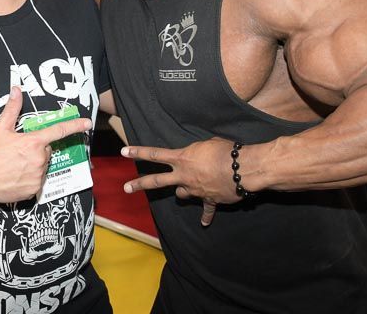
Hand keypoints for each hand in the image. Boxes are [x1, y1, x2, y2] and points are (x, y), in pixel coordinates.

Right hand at [0, 87, 91, 203]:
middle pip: (46, 150)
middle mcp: (39, 159)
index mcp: (33, 142)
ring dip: (33, 164)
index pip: (58, 131)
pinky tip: (16, 176)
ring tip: (15, 165)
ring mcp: (38, 176)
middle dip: (36, 149)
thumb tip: (16, 90)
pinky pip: (38, 180)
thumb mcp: (0, 129)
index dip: (74, 126)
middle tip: (18, 152)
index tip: (87, 123)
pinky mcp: (34, 190)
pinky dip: (30, 178)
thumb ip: (12, 109)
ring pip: (42, 166)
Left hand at [121, 137, 242, 225]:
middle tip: (126, 188)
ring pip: (181, 194)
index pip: (155, 154)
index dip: (138, 152)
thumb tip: (200, 155)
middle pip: (156, 181)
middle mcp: (184, 175)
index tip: (123, 151)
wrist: (243, 170)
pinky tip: (204, 223)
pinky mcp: (209, 200)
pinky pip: (205, 210)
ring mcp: (195, 190)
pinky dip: (206, 216)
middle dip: (139, 184)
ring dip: (182, 192)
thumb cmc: (225, 151)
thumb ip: (198, 151)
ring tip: (186, 190)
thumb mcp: (208, 143)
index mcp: (182, 159)